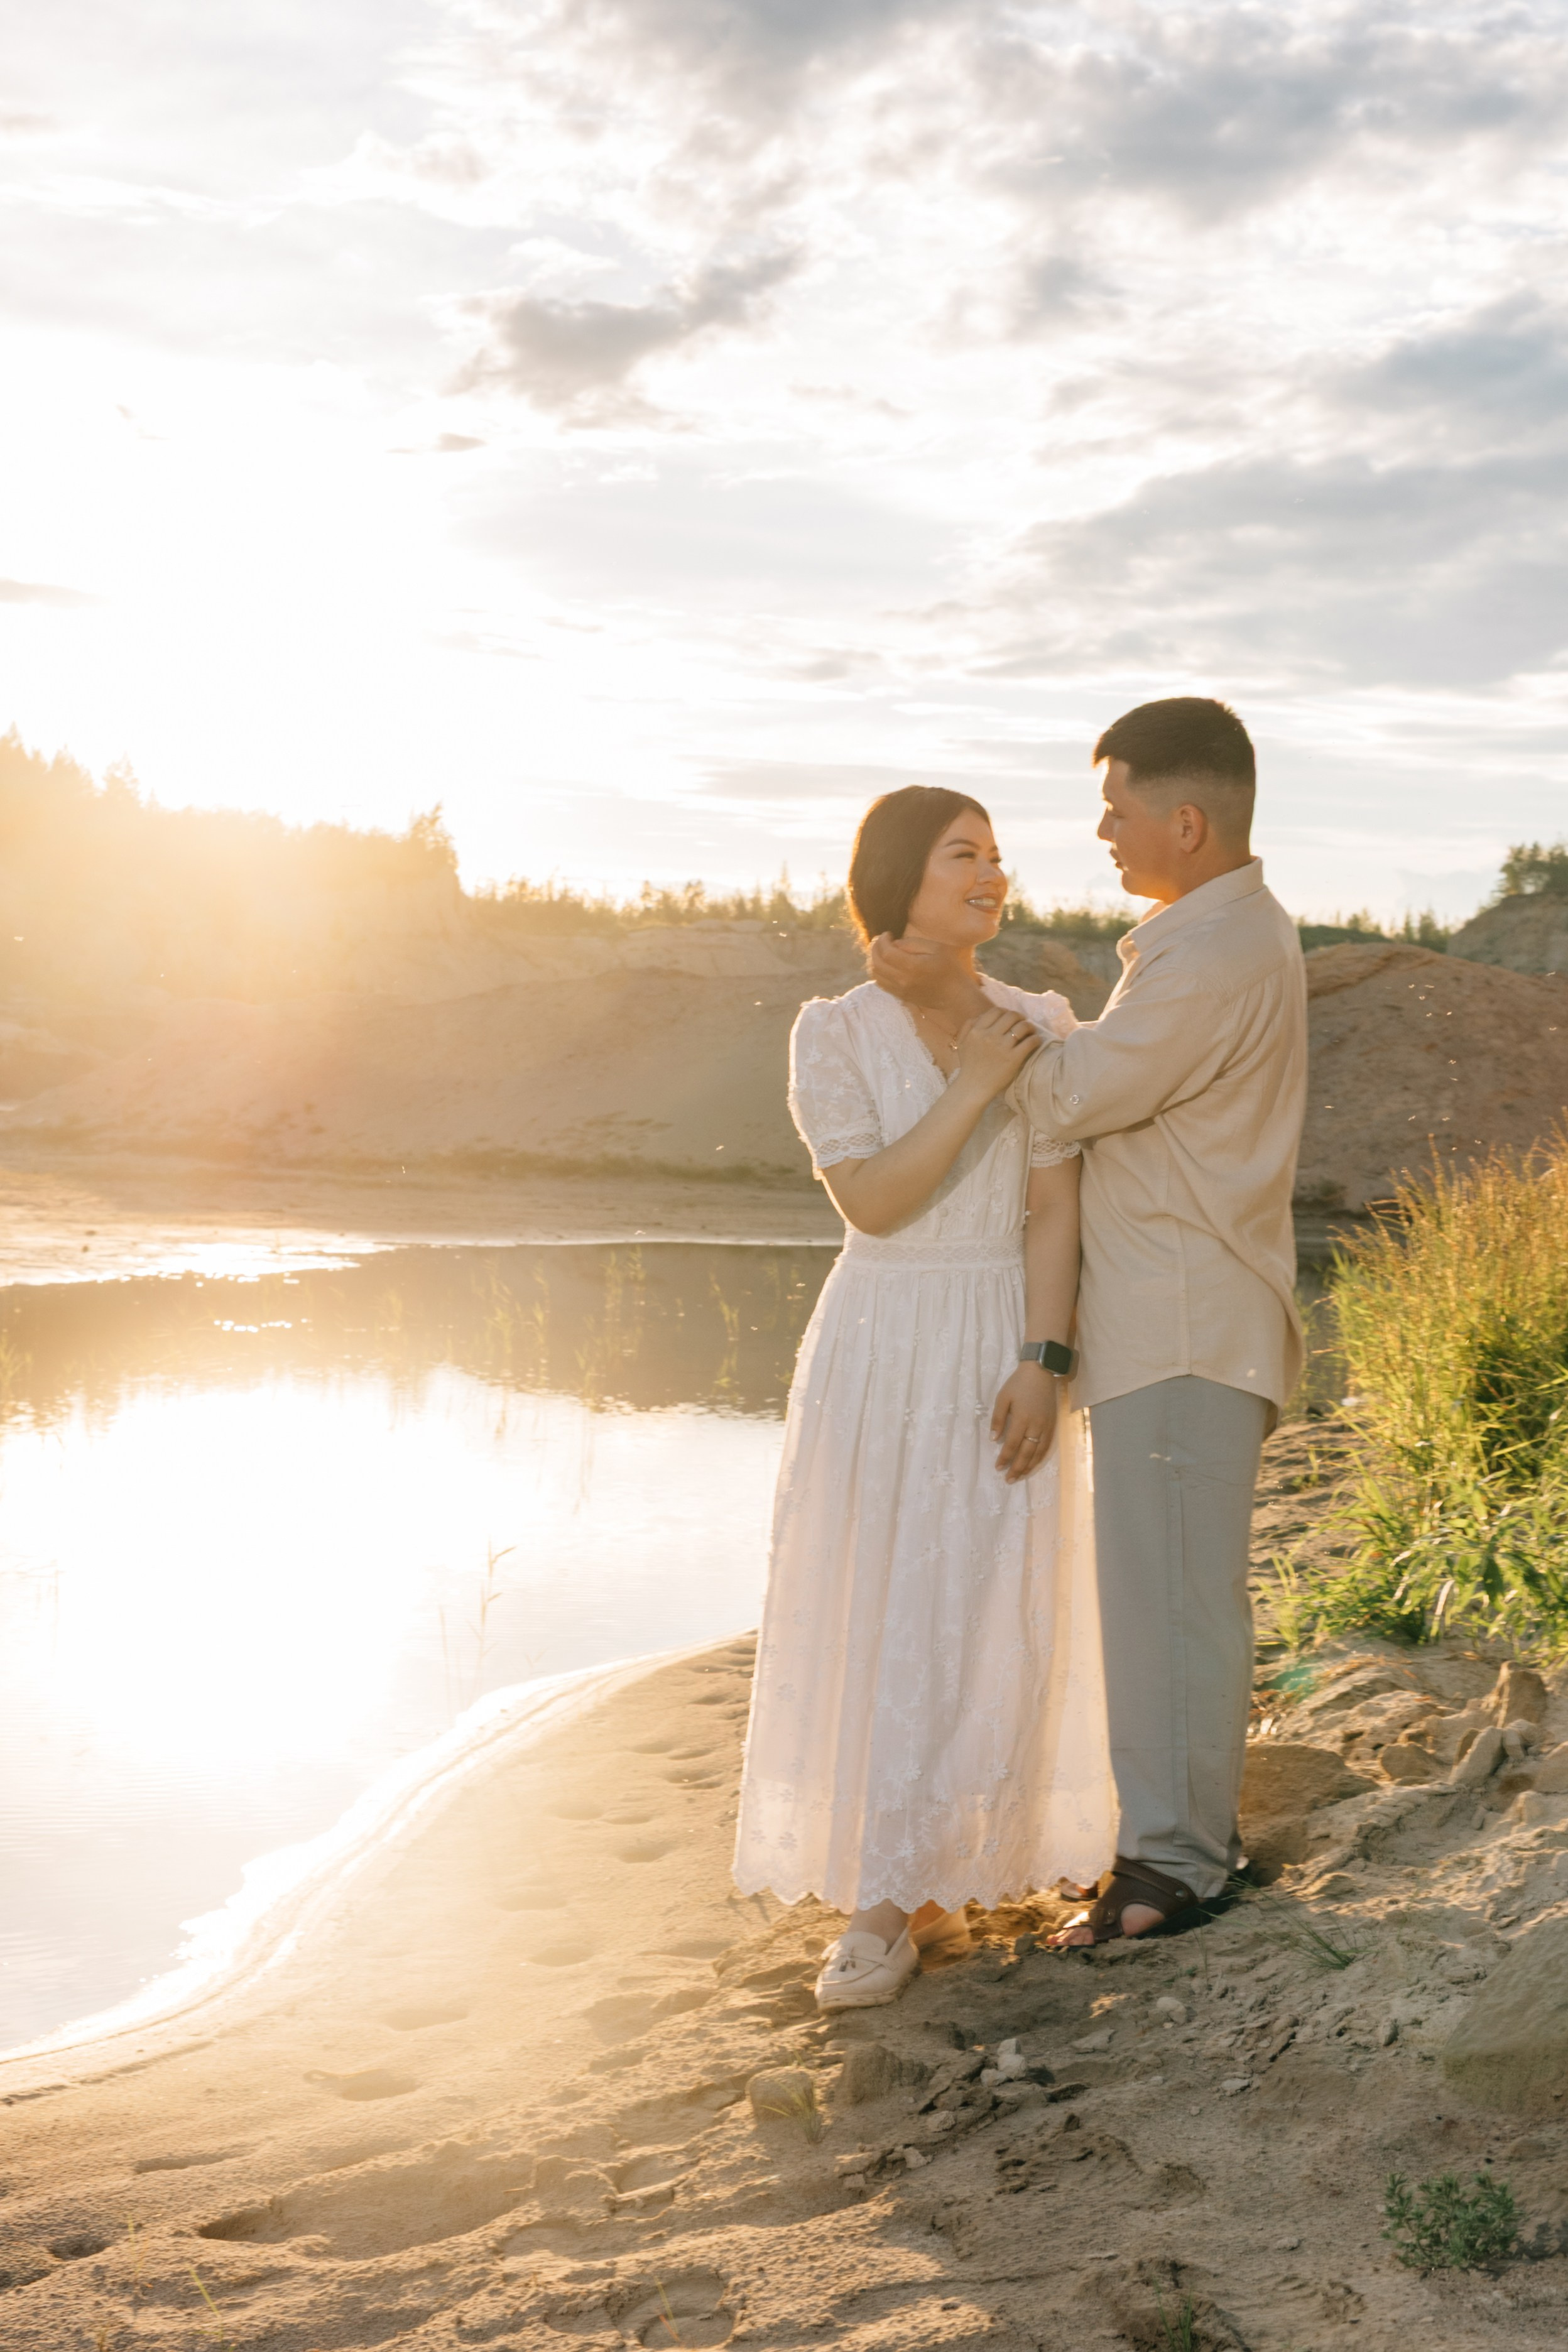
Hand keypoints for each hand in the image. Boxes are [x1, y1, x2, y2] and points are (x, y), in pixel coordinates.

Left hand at [868, 931, 984, 1015]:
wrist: (955, 995)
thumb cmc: (950, 968)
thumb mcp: (937, 948)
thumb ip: (913, 943)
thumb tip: (894, 944)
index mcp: (912, 966)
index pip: (886, 952)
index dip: (882, 940)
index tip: (887, 934)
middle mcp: (902, 980)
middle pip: (876, 963)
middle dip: (875, 948)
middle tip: (881, 940)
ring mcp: (900, 990)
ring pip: (875, 974)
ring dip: (874, 960)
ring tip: (882, 951)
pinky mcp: (901, 996)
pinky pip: (881, 983)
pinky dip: (878, 972)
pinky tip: (885, 964)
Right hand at [953, 1004, 1039, 1100]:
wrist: (973, 1087)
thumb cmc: (969, 1066)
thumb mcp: (962, 1043)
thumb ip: (968, 1026)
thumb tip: (982, 1015)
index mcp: (976, 1031)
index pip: (996, 1011)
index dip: (1006, 1012)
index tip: (1010, 1018)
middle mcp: (989, 1036)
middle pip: (1011, 1016)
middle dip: (1019, 1017)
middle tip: (1022, 1023)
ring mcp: (1002, 1047)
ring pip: (1022, 1026)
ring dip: (1029, 1026)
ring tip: (1031, 1031)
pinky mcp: (1014, 1058)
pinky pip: (1030, 1042)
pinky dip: (1035, 1039)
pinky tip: (1035, 1041)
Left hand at [990, 1362, 1058, 1481]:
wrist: (1042, 1372)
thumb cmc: (1018, 1384)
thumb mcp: (1002, 1398)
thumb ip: (998, 1419)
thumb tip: (993, 1439)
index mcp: (1022, 1418)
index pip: (1012, 1444)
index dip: (1005, 1457)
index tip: (998, 1467)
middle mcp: (1036, 1425)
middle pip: (1026, 1452)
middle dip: (1017, 1467)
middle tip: (1009, 1479)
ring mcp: (1046, 1426)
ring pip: (1038, 1452)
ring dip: (1029, 1466)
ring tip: (1020, 1476)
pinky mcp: (1052, 1425)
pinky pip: (1047, 1446)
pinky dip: (1040, 1457)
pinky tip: (1034, 1464)